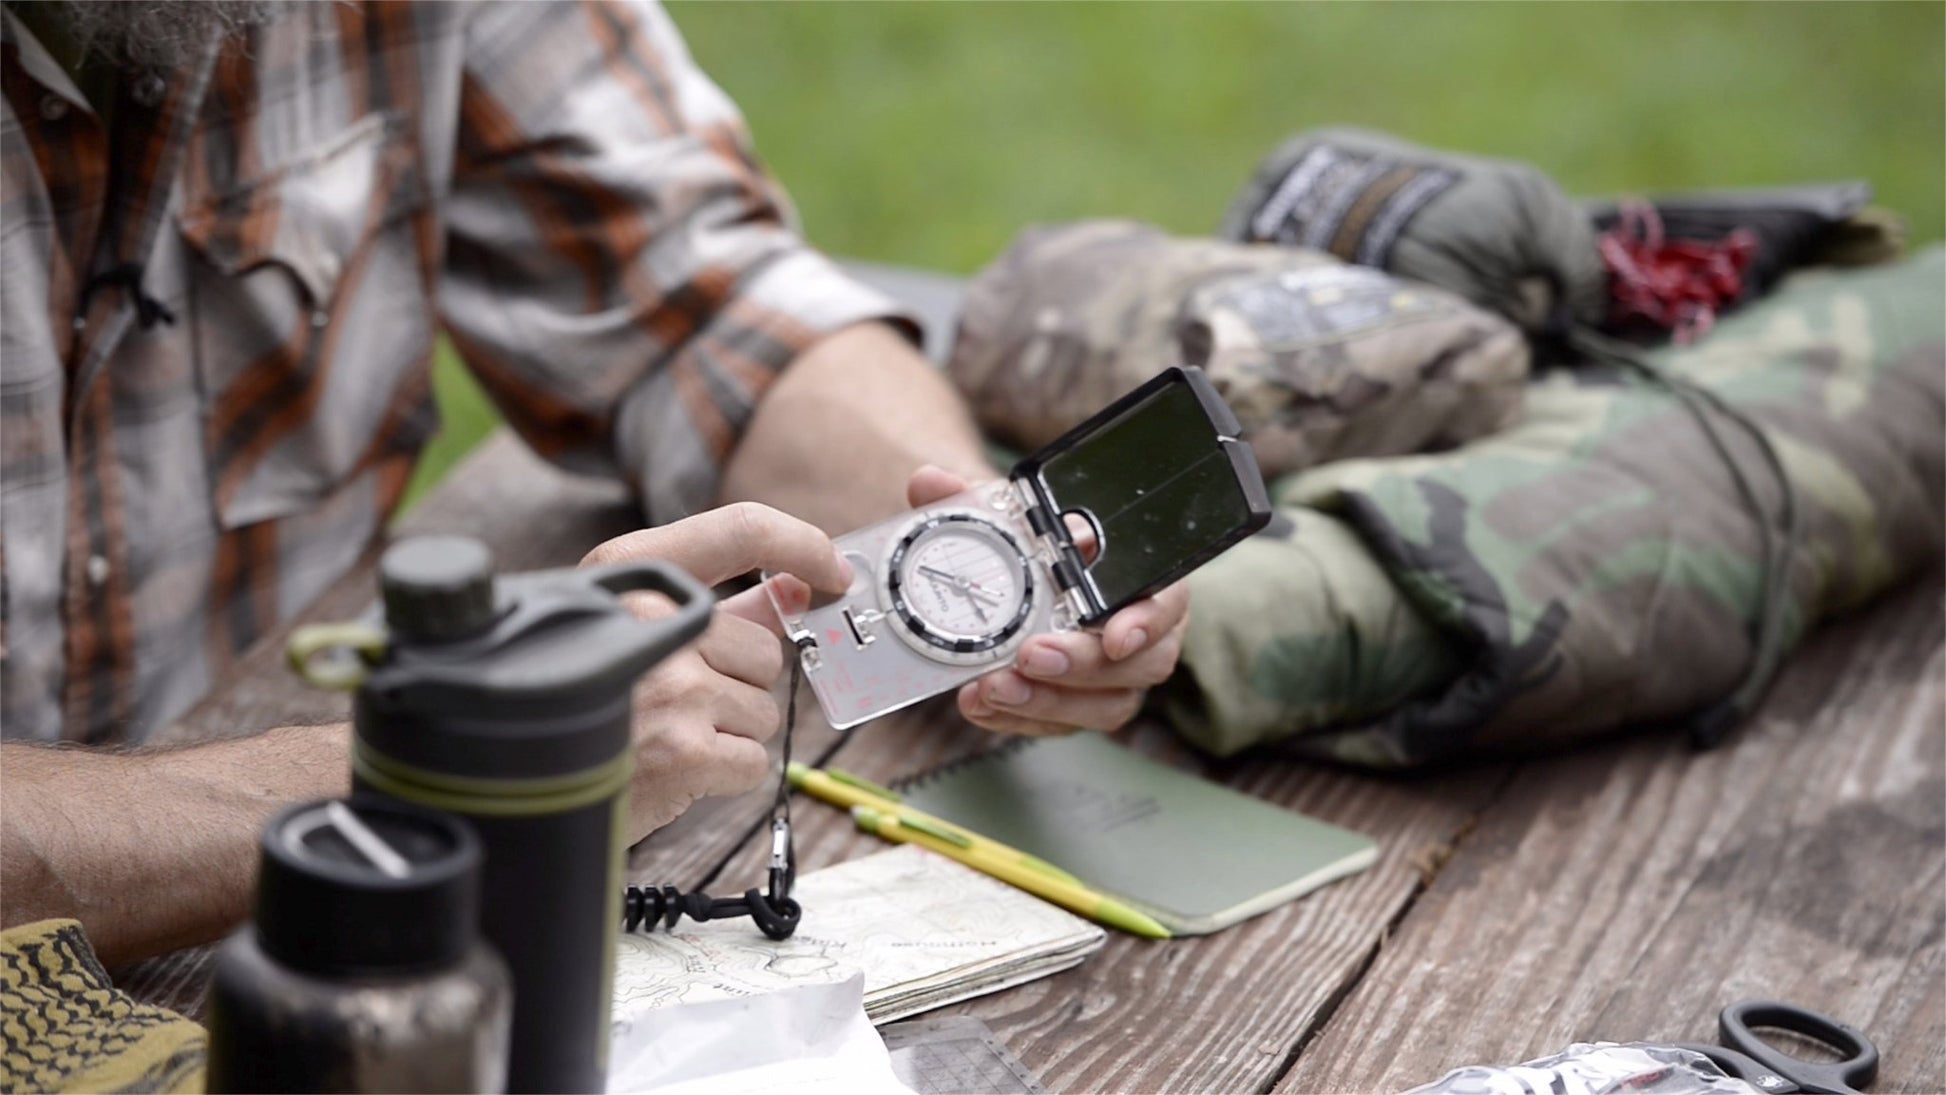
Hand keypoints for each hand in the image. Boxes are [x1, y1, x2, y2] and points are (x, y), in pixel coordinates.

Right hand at [581, 502, 850, 840]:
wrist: (519, 789)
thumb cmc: (590, 706)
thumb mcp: (633, 636)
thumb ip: (720, 607)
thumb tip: (799, 581)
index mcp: (628, 576)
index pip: (739, 528)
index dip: (800, 543)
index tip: (833, 570)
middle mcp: (648, 621)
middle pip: (763, 649)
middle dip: (738, 686)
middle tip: (680, 706)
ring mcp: (670, 686)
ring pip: (763, 708)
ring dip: (729, 733)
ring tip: (668, 737)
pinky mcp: (684, 750)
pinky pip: (754, 759)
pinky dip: (725, 774)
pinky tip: (675, 770)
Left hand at [905, 466, 1191, 736]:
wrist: (1016, 578)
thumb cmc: (1033, 545)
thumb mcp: (1009, 516)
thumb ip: (976, 501)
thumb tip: (930, 482)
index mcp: (1142, 578)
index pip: (1167, 602)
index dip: (1148, 623)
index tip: (1115, 637)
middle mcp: (1140, 632)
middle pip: (1139, 665)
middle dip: (1081, 667)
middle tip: (1029, 657)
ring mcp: (1115, 678)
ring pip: (1105, 707)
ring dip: (1048, 703)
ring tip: (993, 688)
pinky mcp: (1080, 707)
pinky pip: (1062, 725)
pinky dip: (1020, 719)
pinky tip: (982, 706)